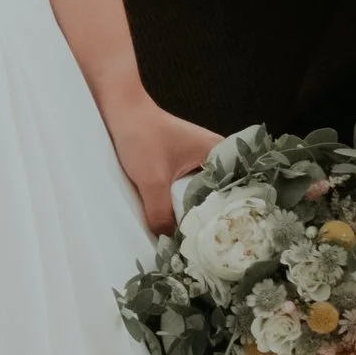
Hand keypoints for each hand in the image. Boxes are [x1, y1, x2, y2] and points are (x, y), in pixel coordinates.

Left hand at [105, 96, 218, 237]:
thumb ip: (161, 214)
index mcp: (219, 152)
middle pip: (220, 195)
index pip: (236, 190)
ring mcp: (199, 159)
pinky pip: (189, 189)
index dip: (231, 215)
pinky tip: (179, 221)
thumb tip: (169, 244)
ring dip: (195, 211)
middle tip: (209, 244)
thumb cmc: (140, 134)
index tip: (227, 238)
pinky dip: (183, 203)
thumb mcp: (151, 180)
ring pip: (203, 194)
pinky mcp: (183, 164)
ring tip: (195, 237)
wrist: (119, 110)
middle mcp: (215, 155)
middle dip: (212, 218)